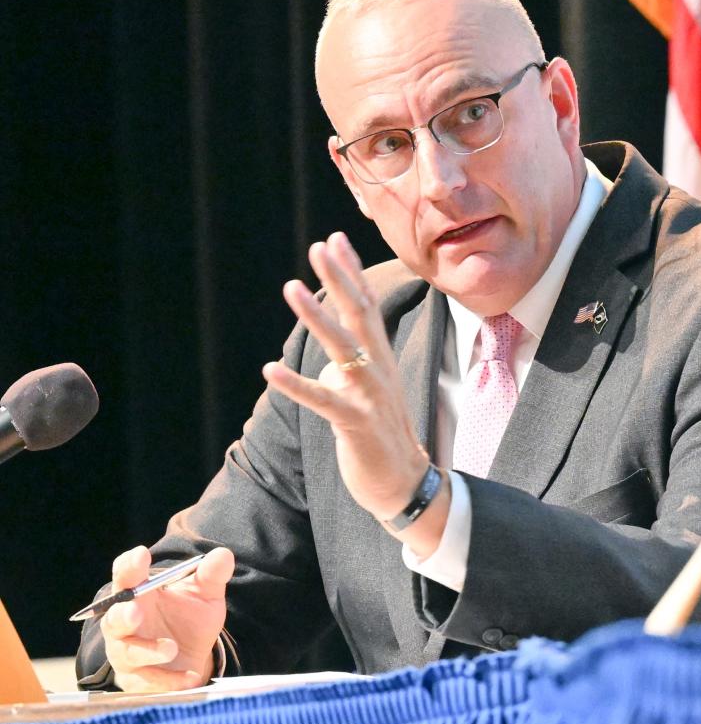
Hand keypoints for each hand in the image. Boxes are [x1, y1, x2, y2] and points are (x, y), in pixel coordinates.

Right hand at [101, 545, 234, 692]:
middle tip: (135, 611)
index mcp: (137, 593)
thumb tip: (223, 556)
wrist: (191, 656)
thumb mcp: (204, 594)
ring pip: (127, 653)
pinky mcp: (137, 681)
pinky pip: (148, 682)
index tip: (141, 555)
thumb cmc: (189, 616)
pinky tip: (189, 678)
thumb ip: (211, 575)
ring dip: (147, 651)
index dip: (129, 565)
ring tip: (171, 648)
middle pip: (114, 618)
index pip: (126, 575)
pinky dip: (169, 680)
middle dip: (123, 615)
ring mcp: (127, 653)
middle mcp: (125, 623)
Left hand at [263, 233, 442, 533]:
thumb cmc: (381, 434)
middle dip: (339, 279)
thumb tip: (328, 356)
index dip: (352, 272)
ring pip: (343, 348)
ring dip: (317, 317)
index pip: (367, 306)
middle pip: (360, 314)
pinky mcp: (357, 423)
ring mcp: (370, 395)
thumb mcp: (367, 391)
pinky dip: (297, 385)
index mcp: (380, 358)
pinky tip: (270, 370)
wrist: (406, 483)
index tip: (335, 240)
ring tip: (292, 287)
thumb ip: (349, 368)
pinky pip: (323, 400)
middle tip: (319, 246)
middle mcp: (379, 369)